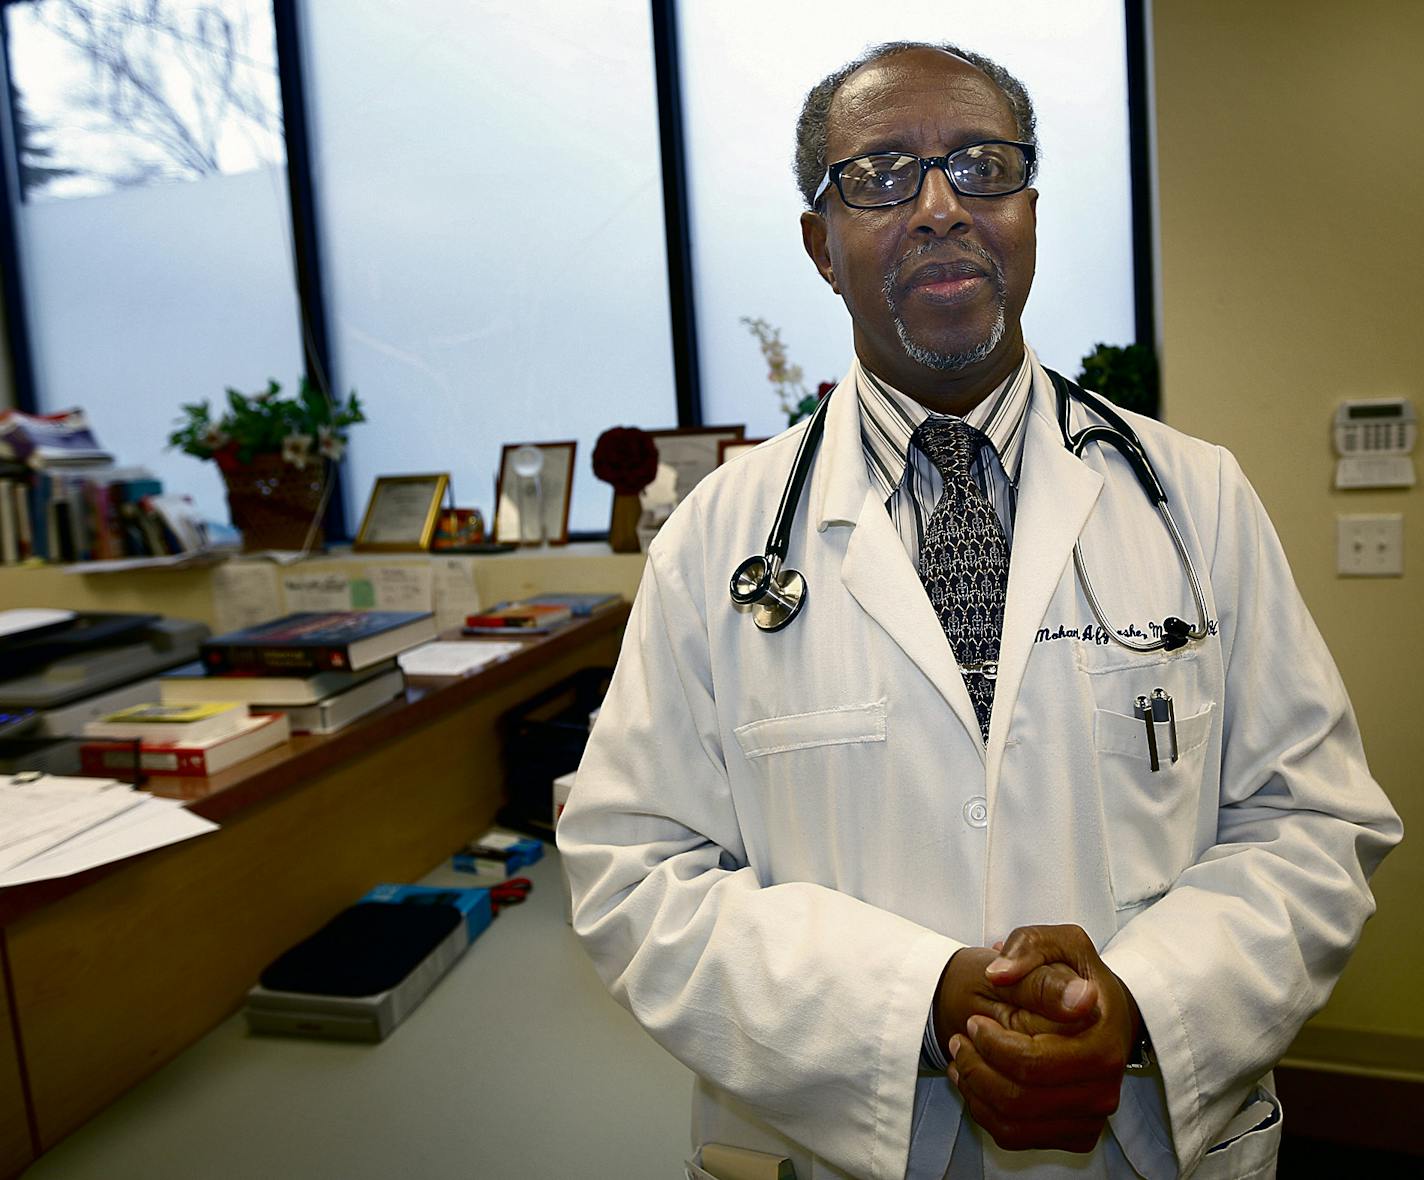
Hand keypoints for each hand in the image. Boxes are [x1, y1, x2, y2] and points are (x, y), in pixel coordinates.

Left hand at [946, 924, 1140, 1153]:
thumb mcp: (1054, 943)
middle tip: (960, 1040)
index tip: (974, 1023)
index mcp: (1103, 1041)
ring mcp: (1093, 1116)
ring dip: (975, 1091)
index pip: (1033, 1062)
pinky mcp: (1077, 1133)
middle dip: (976, 1069)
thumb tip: (1003, 971)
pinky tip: (976, 1080)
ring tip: (961, 1058)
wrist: (1092, 1010)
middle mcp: (1105, 1087)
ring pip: (1014, 1124)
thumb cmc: (1069, 974)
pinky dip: (985, 1111)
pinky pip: (1017, 1137)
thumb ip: (1027, 948)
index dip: (992, 1045)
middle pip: (1020, 1099)